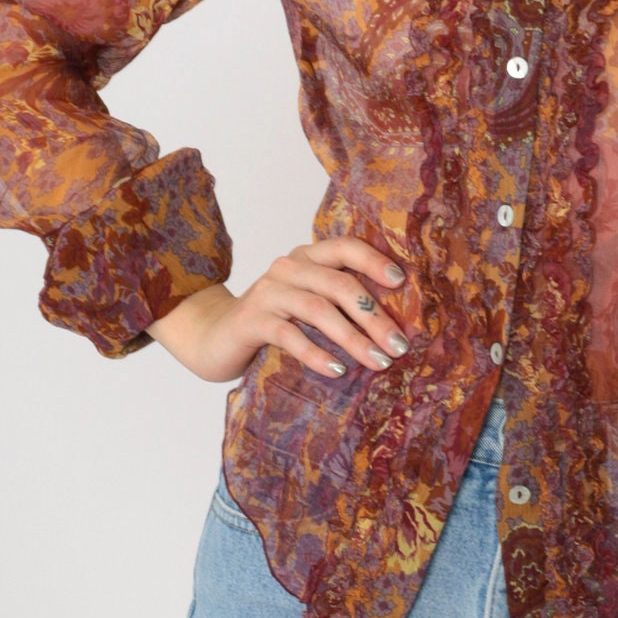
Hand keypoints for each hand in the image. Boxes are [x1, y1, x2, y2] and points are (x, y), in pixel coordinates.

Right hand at [144, 237, 412, 384]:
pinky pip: (290, 336)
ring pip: (318, 309)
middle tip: (399, 346)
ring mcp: (268, 292)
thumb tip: (394, 323)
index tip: (401, 283)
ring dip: (352, 338)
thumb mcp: (308, 305)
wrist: (215, 338)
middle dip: (374, 316)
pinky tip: (337, 371)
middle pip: (338, 284)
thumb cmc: (275, 322)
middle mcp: (288, 268)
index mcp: (307, 257)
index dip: (373, 261)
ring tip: (377, 362)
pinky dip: (317, 354)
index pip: (345, 247)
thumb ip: (338, 301)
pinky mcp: (252, 321)